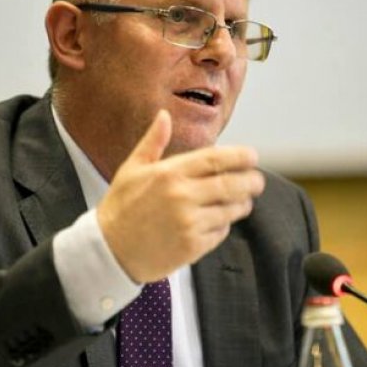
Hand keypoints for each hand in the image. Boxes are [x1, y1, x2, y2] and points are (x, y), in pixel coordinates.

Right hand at [97, 109, 264, 282]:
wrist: (109, 251)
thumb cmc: (120, 207)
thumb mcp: (131, 170)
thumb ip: (153, 142)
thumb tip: (164, 115)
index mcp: (168, 173)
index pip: (215, 159)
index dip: (240, 157)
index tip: (253, 157)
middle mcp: (181, 196)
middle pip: (231, 184)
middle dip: (251, 182)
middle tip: (258, 181)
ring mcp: (188, 223)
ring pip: (230, 210)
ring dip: (242, 204)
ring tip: (242, 201)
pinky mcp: (192, 247)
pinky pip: (220, 232)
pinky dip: (224, 226)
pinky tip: (218, 221)